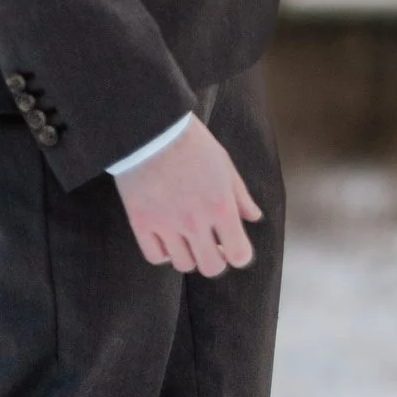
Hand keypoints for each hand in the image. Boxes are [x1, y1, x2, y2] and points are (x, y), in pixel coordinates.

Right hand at [115, 115, 262, 273]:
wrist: (152, 129)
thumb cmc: (193, 143)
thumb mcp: (224, 164)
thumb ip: (241, 196)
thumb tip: (254, 218)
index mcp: (220, 206)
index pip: (238, 254)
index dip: (239, 254)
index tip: (234, 246)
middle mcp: (195, 222)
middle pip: (211, 268)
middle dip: (216, 259)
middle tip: (212, 244)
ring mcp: (167, 225)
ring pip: (183, 265)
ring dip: (189, 254)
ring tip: (188, 235)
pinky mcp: (142, 224)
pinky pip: (156, 257)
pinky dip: (164, 252)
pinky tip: (168, 236)